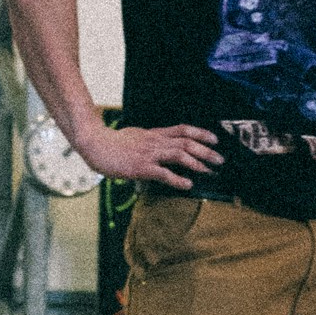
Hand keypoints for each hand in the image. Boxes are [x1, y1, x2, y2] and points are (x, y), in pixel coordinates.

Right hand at [74, 121, 223, 186]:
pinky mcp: (141, 167)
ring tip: (210, 171)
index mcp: (154, 134)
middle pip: (186, 142)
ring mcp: (149, 154)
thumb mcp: (135, 137)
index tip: (215, 139)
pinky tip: (188, 184)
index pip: (183, 129)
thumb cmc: (112, 143)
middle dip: (206, 151)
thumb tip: (160, 150)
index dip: (201, 133)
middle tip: (220, 160)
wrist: (94, 143)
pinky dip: (178, 179)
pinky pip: (164, 173)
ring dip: (197, 163)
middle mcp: (155, 141)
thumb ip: (150, 142)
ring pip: (179, 154)